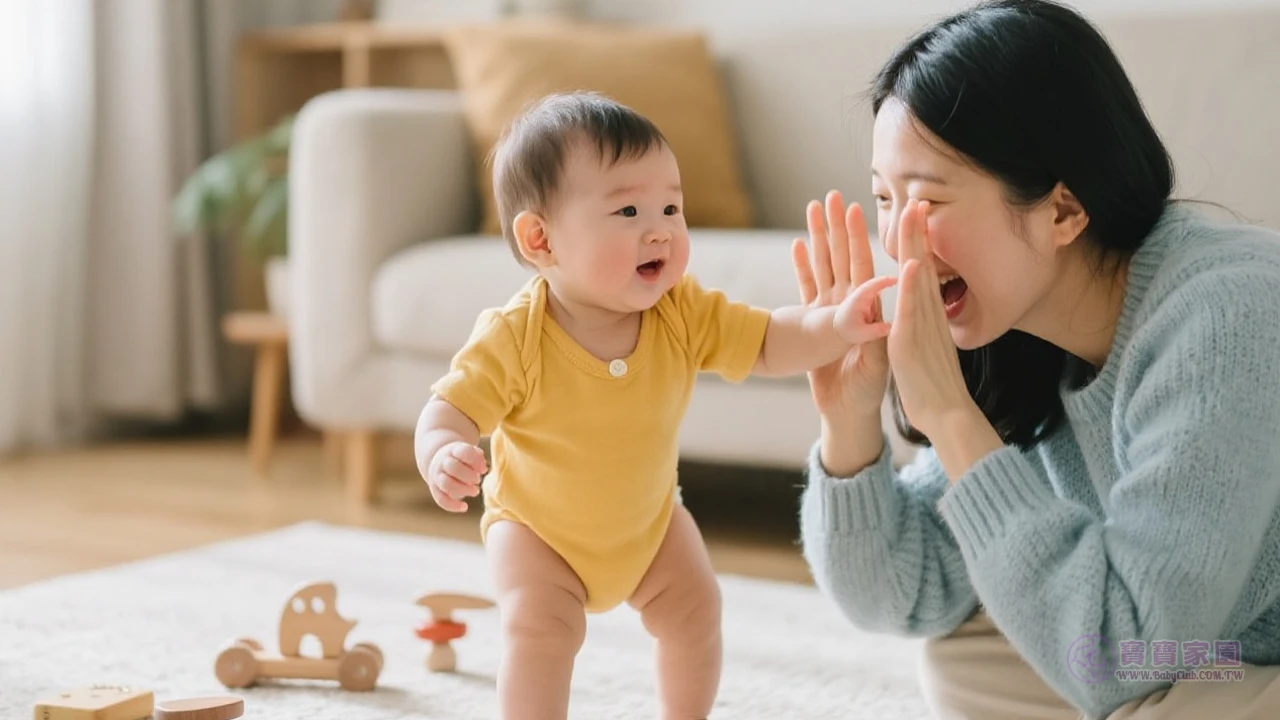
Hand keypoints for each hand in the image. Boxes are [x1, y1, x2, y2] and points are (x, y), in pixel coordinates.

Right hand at [427, 440, 486, 511]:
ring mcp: (437, 476)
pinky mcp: (435, 490)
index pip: (463, 452)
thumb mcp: (470, 453)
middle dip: (469, 475)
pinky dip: (453, 505)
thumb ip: (478, 458)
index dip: (476, 461)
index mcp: (453, 450)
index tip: (483, 469)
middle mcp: (442, 462)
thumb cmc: (462, 459)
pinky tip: (465, 507)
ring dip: (463, 490)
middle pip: (453, 467)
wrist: (440, 462)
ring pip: (446, 484)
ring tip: (475, 491)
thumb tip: (483, 468)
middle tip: (478, 480)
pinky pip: (441, 499)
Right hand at [792, 191, 891, 421]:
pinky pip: (809, 287)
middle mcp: (852, 306)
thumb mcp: (874, 365)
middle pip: (845, 257)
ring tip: (815, 207)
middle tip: (834, 196)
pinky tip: (798, 245)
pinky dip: (804, 266)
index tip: (862, 207)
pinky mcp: (815, 323)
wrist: (846, 415)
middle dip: (840, 226)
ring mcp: (832, 311)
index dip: (865, 236)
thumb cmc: (867, 393)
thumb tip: (880, 312)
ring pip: (826, 265)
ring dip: (820, 237)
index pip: (868, 265)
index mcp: (869, 312)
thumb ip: (874, 336)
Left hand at [886, 200, 974, 438]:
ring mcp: (921, 325)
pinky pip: (912, 309)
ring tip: (914, 213)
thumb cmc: (933, 385)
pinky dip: (912, 285)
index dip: (918, 241)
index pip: (922, 270)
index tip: (916, 214)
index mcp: (928, 315)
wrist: (945, 413)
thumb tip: (924, 316)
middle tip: (918, 197)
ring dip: (916, 244)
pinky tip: (911, 262)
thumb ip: (925, 327)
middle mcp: (928, 314)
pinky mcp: (911, 342)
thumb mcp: (928, 347)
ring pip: (919, 278)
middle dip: (919, 230)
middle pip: (923, 263)